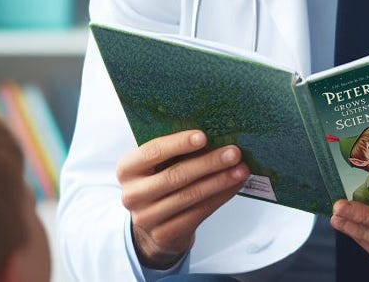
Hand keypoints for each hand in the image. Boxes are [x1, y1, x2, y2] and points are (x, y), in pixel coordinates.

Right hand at [116, 130, 249, 268]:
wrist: (152, 225)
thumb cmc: (160, 181)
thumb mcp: (158, 164)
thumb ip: (176, 151)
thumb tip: (215, 135)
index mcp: (127, 168)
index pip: (153, 151)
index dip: (179, 143)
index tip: (204, 136)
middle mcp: (132, 194)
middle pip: (175, 175)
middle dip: (209, 162)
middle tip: (234, 152)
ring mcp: (146, 217)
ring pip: (189, 195)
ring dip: (220, 181)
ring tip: (241, 169)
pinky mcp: (164, 234)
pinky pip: (198, 213)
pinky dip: (220, 197)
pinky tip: (234, 186)